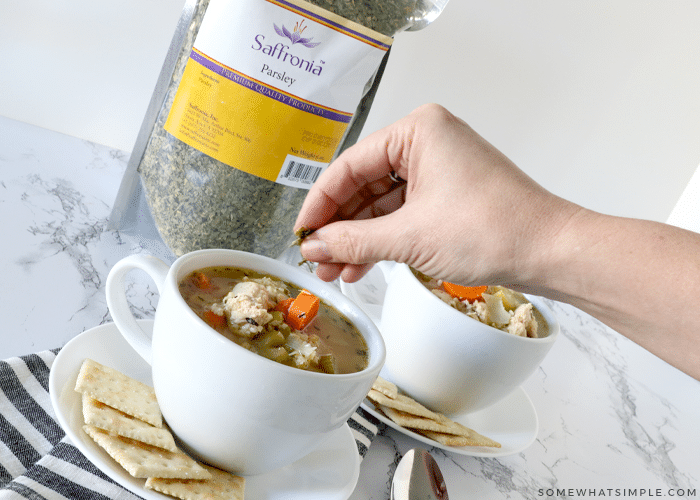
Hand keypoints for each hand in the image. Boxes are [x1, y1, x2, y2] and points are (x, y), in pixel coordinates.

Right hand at [294, 104, 577, 286]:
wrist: (550, 252)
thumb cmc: (493, 230)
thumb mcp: (410, 237)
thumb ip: (353, 240)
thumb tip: (314, 247)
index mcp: (418, 131)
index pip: (350, 166)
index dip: (320, 205)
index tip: (301, 235)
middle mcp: (427, 142)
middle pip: (364, 186)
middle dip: (340, 228)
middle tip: (317, 260)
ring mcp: (439, 169)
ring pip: (382, 204)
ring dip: (358, 239)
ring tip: (335, 272)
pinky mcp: (448, 194)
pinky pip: (403, 214)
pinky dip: (383, 240)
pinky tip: (361, 266)